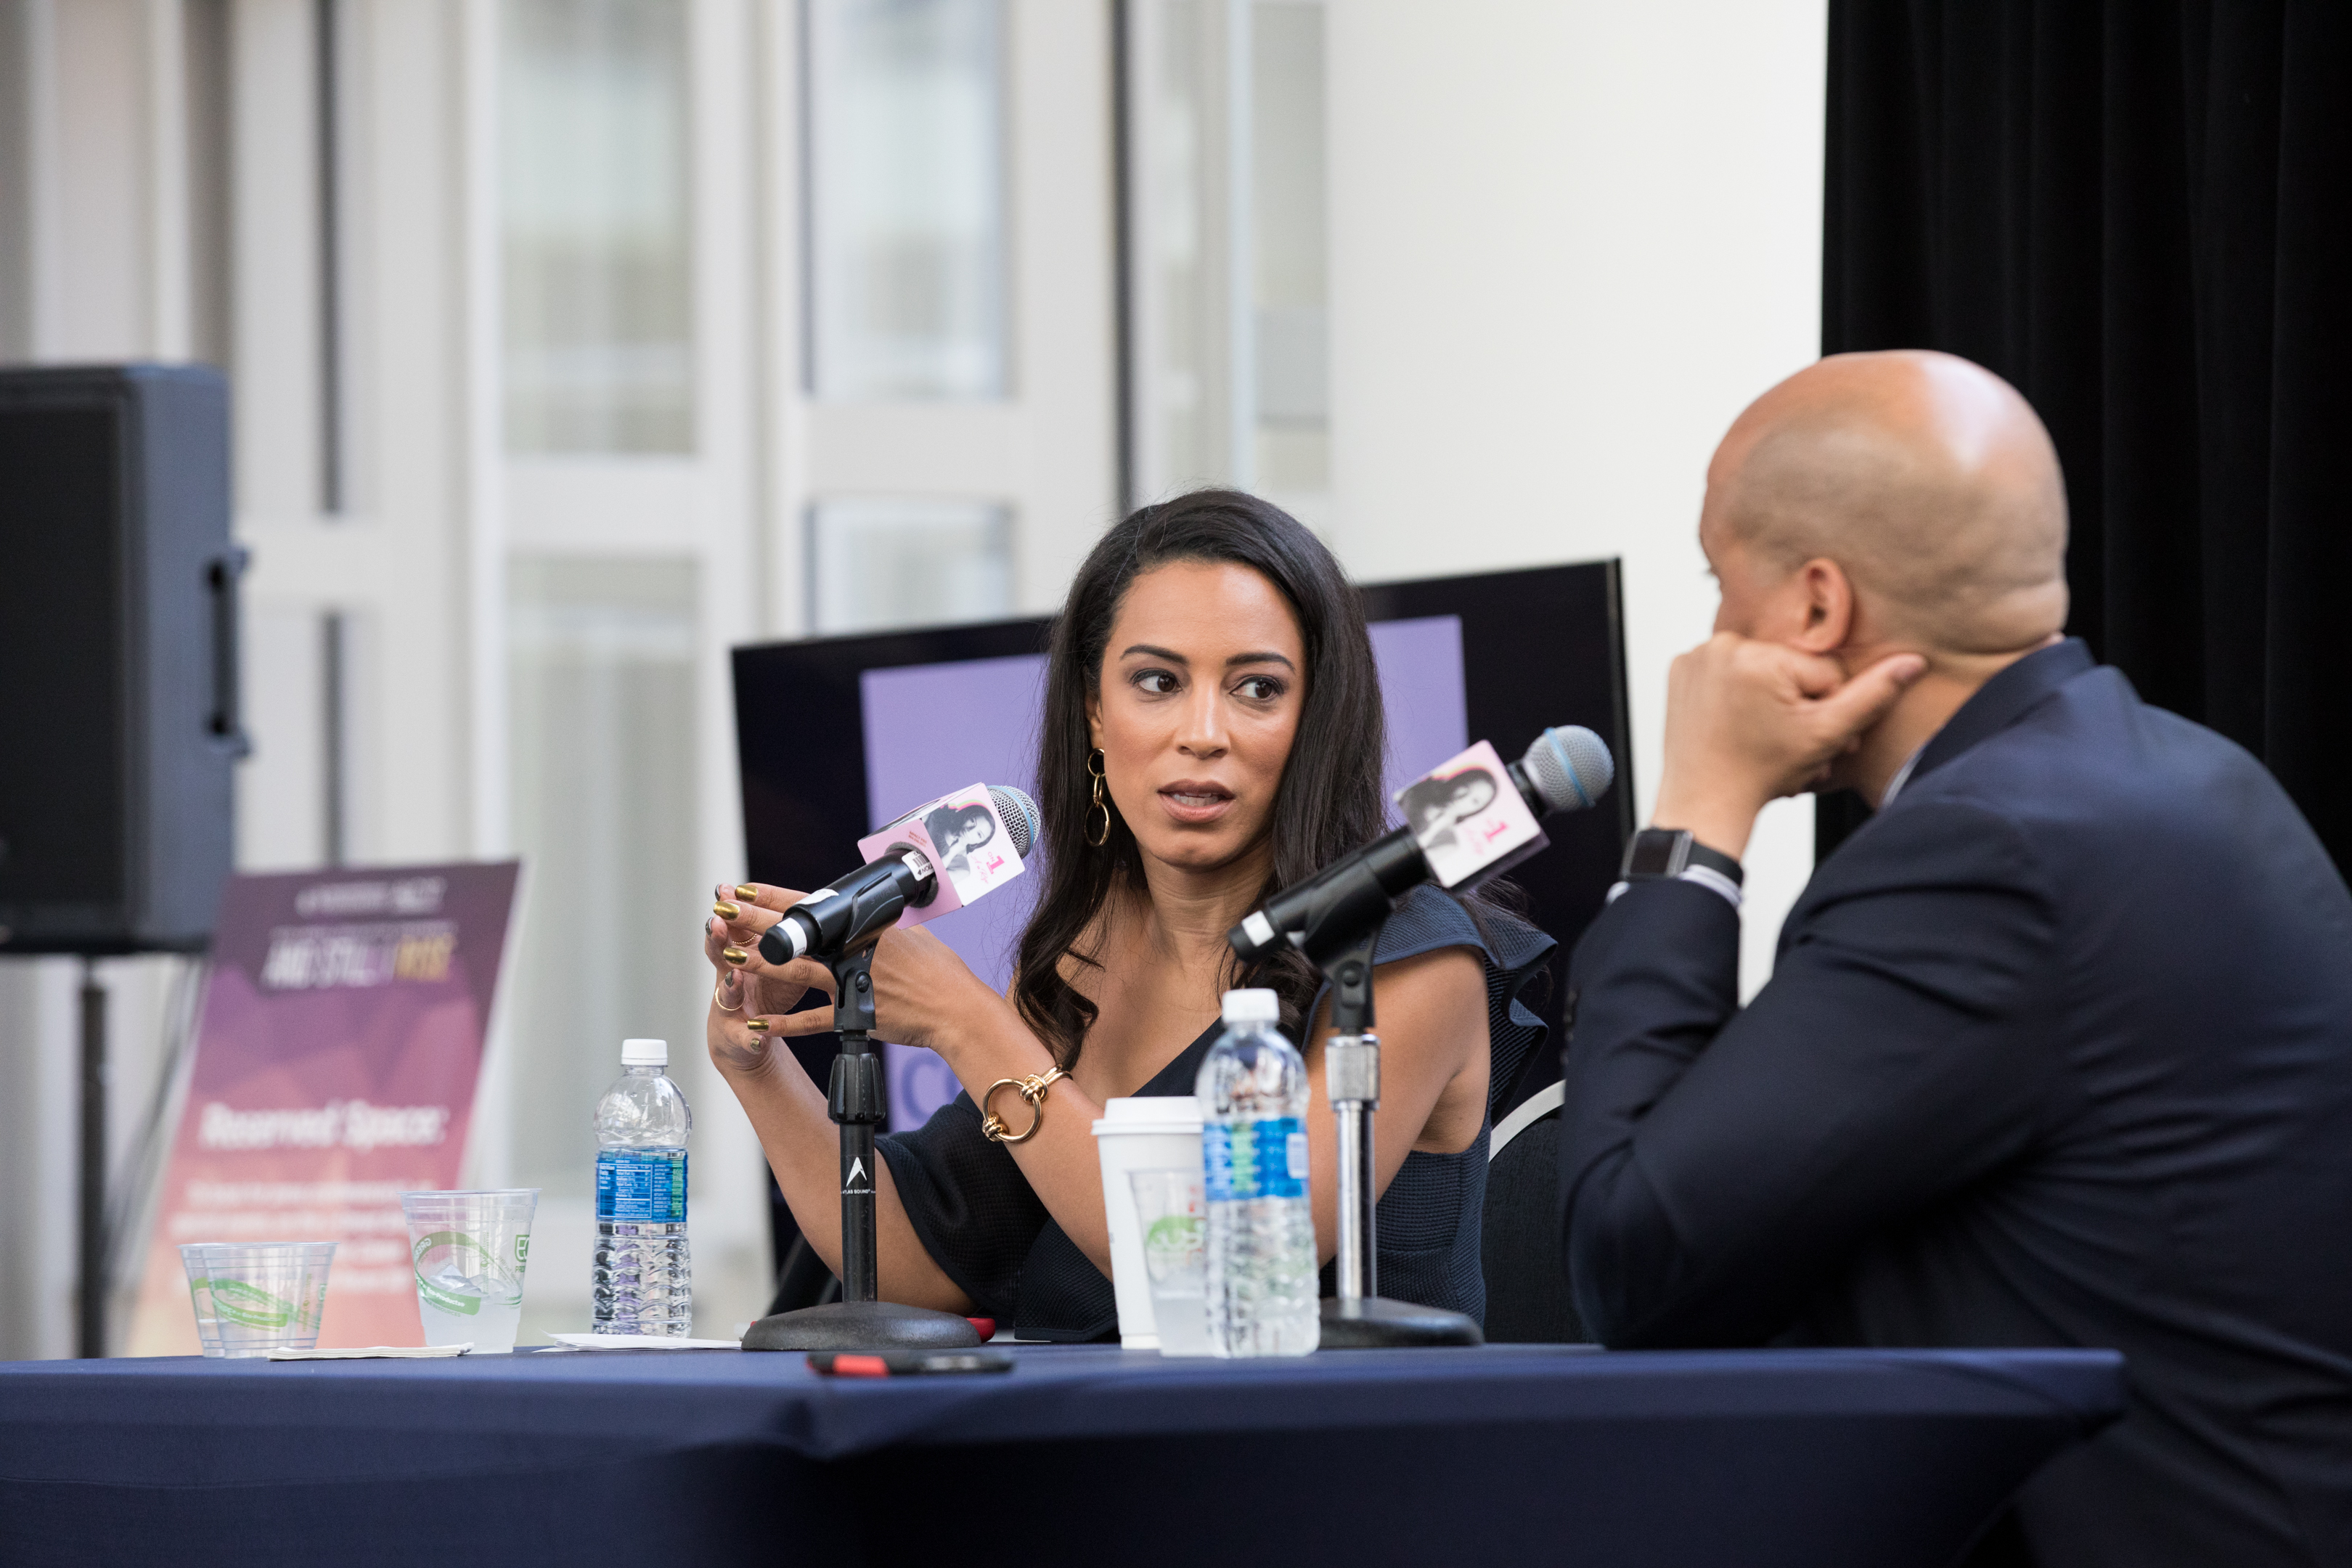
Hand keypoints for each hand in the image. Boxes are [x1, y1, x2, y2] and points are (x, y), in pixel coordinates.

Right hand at [704, 881, 829, 1074]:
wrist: (746, 1039)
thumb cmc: (765, 991)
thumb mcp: (775, 959)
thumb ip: (780, 934)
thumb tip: (804, 900)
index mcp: (742, 955)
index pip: (733, 928)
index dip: (731, 910)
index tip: (727, 890)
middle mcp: (730, 978)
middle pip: (720, 954)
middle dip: (719, 938)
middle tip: (717, 923)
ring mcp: (731, 1008)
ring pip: (727, 994)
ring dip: (730, 984)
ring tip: (736, 977)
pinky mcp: (738, 1037)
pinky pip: (745, 1037)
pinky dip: (752, 1036)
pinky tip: (759, 1036)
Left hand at [706, 883, 998, 1060]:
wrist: (956, 1009)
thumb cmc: (940, 972)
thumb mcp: (911, 935)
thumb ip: (882, 925)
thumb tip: (872, 911)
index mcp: (863, 927)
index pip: (810, 905)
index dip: (772, 896)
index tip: (743, 888)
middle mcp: (852, 950)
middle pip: (794, 932)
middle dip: (753, 920)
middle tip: (720, 910)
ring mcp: (851, 982)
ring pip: (796, 970)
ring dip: (760, 964)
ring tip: (728, 957)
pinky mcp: (853, 1015)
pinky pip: (810, 1021)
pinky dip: (784, 1024)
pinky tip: (757, 1023)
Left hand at [1650, 633, 1925, 856]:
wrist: (1704, 802)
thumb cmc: (1760, 773)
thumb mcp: (1826, 735)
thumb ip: (1872, 696)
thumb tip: (1913, 662)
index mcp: (1760, 657)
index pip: (1824, 671)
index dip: (1826, 708)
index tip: (1809, 735)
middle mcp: (1722, 646)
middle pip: (1790, 668)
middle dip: (1797, 703)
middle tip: (1785, 740)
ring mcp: (1696, 656)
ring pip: (1760, 669)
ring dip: (1767, 696)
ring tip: (1759, 733)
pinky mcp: (1680, 669)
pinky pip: (1726, 671)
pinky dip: (1734, 692)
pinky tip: (1734, 722)